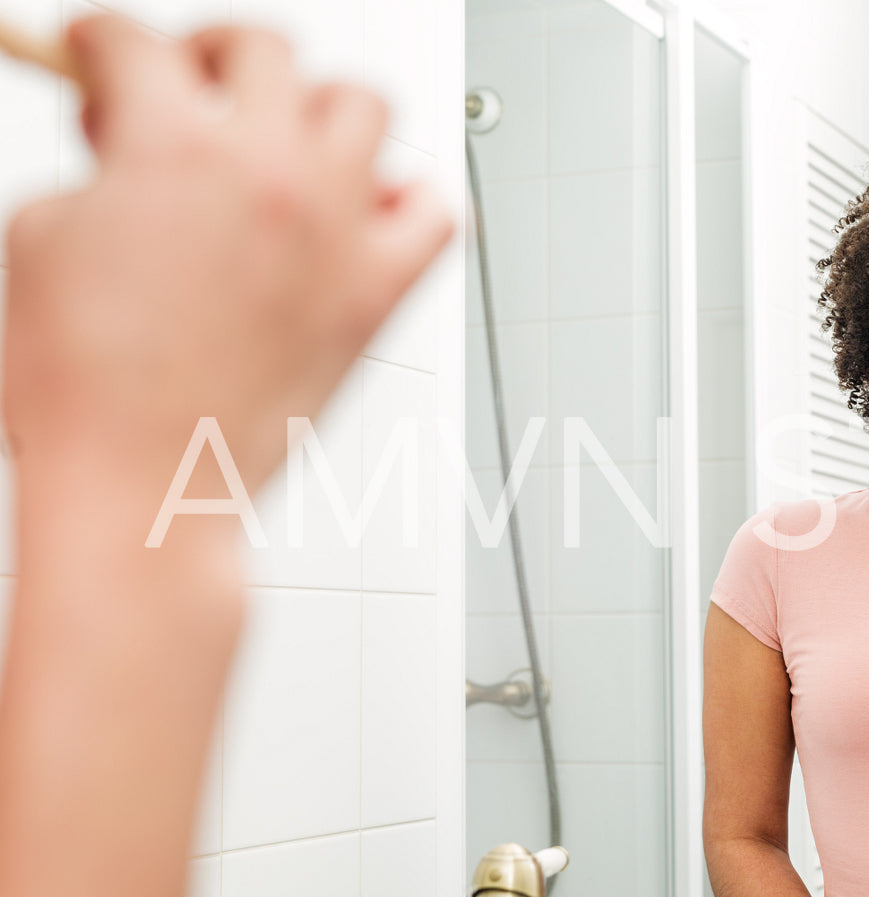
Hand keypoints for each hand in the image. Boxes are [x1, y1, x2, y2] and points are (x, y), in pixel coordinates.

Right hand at [2, 15, 452, 494]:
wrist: (144, 486)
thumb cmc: (84, 388)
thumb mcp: (40, 240)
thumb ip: (95, 170)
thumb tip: (126, 147)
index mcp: (171, 149)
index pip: (135, 43)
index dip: (99, 41)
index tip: (100, 57)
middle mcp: (269, 175)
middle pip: (263, 49)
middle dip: (211, 53)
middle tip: (187, 85)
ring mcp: (336, 230)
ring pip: (364, 106)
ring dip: (316, 106)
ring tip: (281, 137)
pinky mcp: (378, 292)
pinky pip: (433, 211)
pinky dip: (407, 196)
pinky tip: (365, 207)